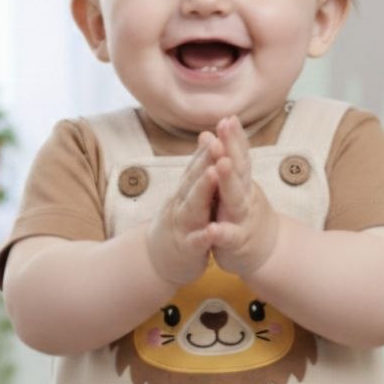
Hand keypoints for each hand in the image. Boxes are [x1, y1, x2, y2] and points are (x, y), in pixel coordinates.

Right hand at [145, 136, 220, 287]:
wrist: (158, 260)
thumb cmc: (180, 223)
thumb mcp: (188, 193)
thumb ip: (198, 167)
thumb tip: (207, 136)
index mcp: (187, 190)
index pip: (199, 163)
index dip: (211, 145)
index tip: (226, 123)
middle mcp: (182, 203)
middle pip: (194, 178)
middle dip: (207, 159)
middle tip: (219, 141)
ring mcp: (183, 225)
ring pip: (193, 205)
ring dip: (203, 189)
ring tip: (214, 173)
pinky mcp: (187, 249)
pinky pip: (196, 242)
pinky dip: (204, 236)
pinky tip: (214, 231)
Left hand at [205, 115, 279, 279]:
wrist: (266, 251)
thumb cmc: (244, 214)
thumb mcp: (234, 186)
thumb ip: (224, 161)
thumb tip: (208, 133)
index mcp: (242, 181)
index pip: (239, 155)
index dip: (234, 137)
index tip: (228, 117)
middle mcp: (246, 195)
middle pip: (240, 169)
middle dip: (231, 148)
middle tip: (225, 127)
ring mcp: (242, 218)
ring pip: (236, 199)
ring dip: (228, 181)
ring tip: (220, 165)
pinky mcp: (237, 242)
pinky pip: (229, 236)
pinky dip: (221, 233)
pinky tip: (212, 229)